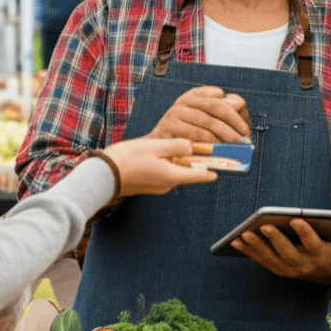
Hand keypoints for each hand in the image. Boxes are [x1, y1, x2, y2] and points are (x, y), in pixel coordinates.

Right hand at [102, 137, 217, 196]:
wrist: (101, 176)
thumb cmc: (126, 160)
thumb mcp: (155, 147)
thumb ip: (176, 145)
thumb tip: (191, 145)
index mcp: (173, 176)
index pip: (203, 175)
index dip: (218, 167)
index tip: (230, 161)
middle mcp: (169, 184)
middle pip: (192, 172)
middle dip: (202, 160)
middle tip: (211, 147)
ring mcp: (160, 186)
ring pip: (180, 171)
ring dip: (186, 160)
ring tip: (190, 145)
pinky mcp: (151, 184)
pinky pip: (168, 172)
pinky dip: (172, 163)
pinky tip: (168, 152)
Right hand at [150, 86, 249, 143]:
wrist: (158, 151)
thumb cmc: (185, 137)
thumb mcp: (204, 120)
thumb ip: (224, 110)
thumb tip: (240, 102)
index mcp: (191, 97)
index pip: (216, 100)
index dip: (233, 112)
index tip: (244, 128)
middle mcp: (181, 103)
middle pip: (213, 107)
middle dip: (232, 121)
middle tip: (243, 136)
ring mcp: (173, 115)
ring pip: (205, 122)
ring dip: (223, 133)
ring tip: (234, 144)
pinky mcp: (168, 130)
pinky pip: (193, 136)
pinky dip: (208, 142)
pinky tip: (218, 149)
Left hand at [230, 220, 330, 283]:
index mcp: (320, 257)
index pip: (312, 244)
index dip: (304, 233)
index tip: (297, 220)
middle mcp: (302, 266)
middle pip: (286, 253)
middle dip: (273, 240)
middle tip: (261, 226)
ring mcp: (288, 269)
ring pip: (269, 258)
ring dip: (255, 247)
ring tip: (242, 234)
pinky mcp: (278, 268)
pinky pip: (260, 260)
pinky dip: (248, 251)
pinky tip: (235, 240)